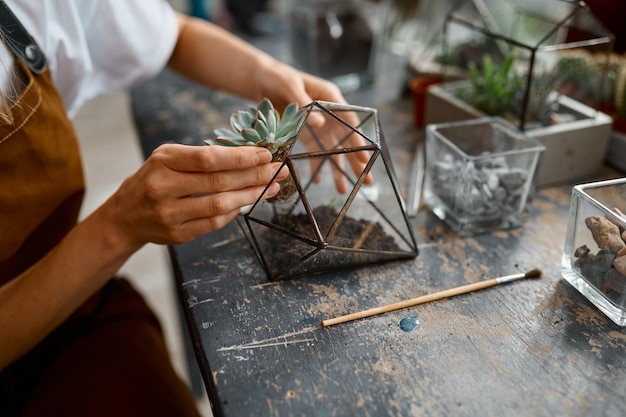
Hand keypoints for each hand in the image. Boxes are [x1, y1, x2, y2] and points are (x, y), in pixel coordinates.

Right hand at [101, 144, 287, 248]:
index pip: (208, 158)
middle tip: (278, 170)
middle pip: (218, 182)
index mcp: (163, 161)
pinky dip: (235, 212)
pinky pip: (214, 223)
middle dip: (254, 175)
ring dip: (251, 196)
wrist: (124, 216)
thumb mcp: (168, 158)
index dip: (240, 157)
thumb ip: (201, 157)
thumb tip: (249, 155)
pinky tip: (248, 202)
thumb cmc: (154, 179)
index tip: (266, 154)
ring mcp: (169, 214)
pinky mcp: (177, 235)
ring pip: (220, 206)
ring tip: (271, 187)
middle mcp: (163, 187)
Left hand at [256, 61, 373, 192]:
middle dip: (356, 162)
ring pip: (331, 151)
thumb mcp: (289, 86)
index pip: (349, 122)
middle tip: (366, 182)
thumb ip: (304, 103)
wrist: (261, 79)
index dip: (358, 141)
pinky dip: (315, 167)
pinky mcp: (304, 134)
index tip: (365, 159)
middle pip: (345, 140)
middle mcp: (328, 114)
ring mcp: (317, 126)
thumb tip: (319, 123)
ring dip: (337, 170)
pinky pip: (313, 153)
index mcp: (330, 98)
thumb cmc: (278, 77)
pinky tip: (319, 181)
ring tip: (343, 190)